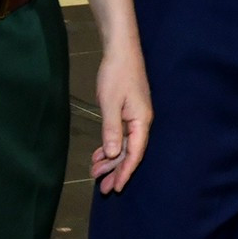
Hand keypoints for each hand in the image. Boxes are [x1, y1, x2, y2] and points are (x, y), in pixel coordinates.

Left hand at [89, 41, 152, 193]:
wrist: (121, 50)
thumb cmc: (117, 74)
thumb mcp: (110, 103)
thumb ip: (112, 130)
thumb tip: (115, 154)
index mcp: (141, 121)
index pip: (135, 153)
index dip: (126, 171)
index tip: (116, 188)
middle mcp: (141, 121)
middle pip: (131, 152)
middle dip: (116, 170)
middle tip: (102, 188)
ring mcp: (135, 115)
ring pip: (125, 144)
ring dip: (112, 159)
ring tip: (96, 172)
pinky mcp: (128, 110)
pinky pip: (121, 134)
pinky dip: (111, 145)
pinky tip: (101, 153)